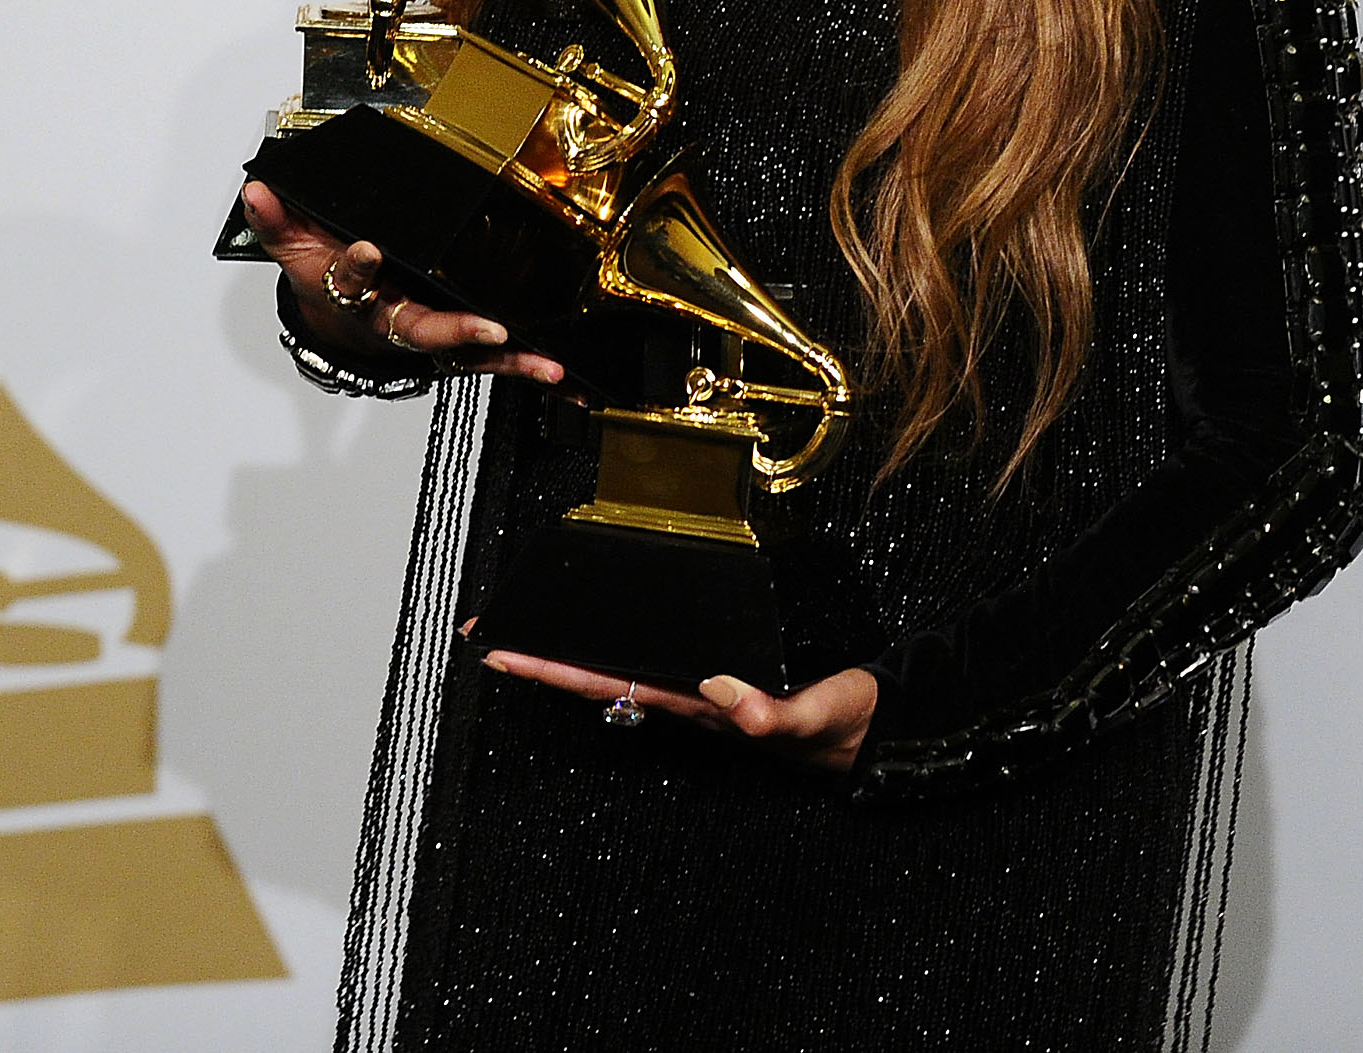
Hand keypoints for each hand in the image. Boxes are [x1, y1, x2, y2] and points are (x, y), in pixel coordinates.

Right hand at [242, 182, 565, 382]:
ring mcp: (427, 334)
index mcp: (354, 295)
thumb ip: (277, 221)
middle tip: (488, 329)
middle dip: (455, 331)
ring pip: (468, 352)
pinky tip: (561, 375)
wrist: (336, 323)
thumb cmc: (323, 280)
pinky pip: (490, 357)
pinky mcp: (453, 341)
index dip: (356, 267)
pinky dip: (524, 366)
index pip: (351, 281)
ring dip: (509, 360)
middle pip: (421, 329)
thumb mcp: (295, 249)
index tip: (364, 250)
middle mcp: (393, 320)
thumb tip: (255, 190)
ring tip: (547, 367)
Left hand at [480, 646, 879, 773]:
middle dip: (545, 661)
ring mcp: (702, 692)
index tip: (507, 655)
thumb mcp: (815, 715)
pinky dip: (619, 647)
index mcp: (700, 708)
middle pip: (601, 679)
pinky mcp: (720, 680)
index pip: (612, 684)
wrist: (872, 729)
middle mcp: (690, 701)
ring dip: (575, 656)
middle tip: (490, 640)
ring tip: (532, 634)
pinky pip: (655, 662)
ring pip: (623, 671)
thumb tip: (721, 692)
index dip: (556, 670)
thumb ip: (771, 713)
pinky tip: (606, 636)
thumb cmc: (843, 725)